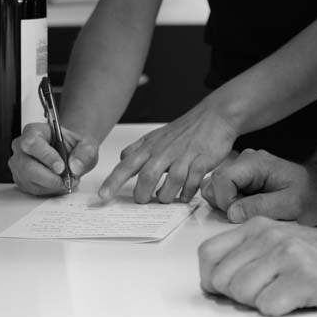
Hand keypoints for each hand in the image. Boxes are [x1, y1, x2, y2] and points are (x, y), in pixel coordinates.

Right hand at [9, 122, 98, 195]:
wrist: (70, 153)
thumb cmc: (73, 146)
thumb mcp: (86, 145)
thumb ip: (85, 153)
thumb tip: (75, 166)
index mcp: (34, 131)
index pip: (32, 142)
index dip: (46, 156)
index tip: (61, 167)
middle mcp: (22, 146)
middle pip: (26, 166)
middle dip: (49, 177)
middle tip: (66, 179)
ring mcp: (19, 164)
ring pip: (29, 180)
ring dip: (51, 185)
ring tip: (66, 181)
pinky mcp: (21, 179)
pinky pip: (31, 189)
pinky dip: (48, 190)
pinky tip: (58, 184)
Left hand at [96, 102, 237, 203]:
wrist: (214, 115)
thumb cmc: (184, 129)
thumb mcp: (157, 135)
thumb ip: (139, 148)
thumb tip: (122, 160)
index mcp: (151, 146)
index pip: (126, 164)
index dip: (113, 181)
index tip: (102, 197)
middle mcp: (164, 150)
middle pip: (147, 175)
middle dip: (143, 194)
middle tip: (143, 201)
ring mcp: (184, 155)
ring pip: (171, 180)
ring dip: (166, 195)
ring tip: (164, 199)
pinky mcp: (202, 160)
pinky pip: (192, 181)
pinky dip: (187, 192)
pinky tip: (184, 195)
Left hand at [197, 218, 316, 316]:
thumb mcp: (284, 241)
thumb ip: (253, 252)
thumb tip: (219, 280)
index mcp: (259, 228)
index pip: (208, 255)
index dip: (212, 280)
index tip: (228, 290)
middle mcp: (269, 238)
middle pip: (221, 279)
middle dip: (235, 296)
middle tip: (260, 296)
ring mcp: (287, 257)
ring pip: (240, 292)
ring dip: (256, 304)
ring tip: (280, 297)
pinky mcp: (305, 280)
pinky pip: (268, 306)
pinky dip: (278, 311)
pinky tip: (295, 301)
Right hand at [202, 149, 316, 225]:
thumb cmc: (310, 196)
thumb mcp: (290, 205)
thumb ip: (260, 207)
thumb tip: (232, 213)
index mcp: (255, 163)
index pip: (222, 180)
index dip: (226, 202)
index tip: (241, 217)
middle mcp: (244, 161)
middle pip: (214, 184)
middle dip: (225, 205)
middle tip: (249, 215)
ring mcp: (241, 168)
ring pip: (215, 188)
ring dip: (228, 205)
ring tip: (252, 210)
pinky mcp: (241, 178)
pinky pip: (223, 192)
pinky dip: (231, 204)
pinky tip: (250, 207)